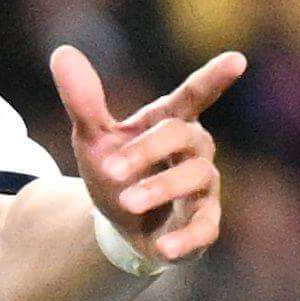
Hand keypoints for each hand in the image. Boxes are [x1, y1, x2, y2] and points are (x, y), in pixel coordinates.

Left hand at [48, 42, 244, 270]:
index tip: (237, 60)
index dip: (213, 79)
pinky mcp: (204, 224)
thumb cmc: (117, 171)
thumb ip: (83, 101)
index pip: (192, 96)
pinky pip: (205, 228)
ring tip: (127, 202)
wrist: (120, 225)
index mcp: (169, 122)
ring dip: (160, 188)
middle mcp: (194, 150)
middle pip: (183, 136)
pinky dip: (186, 238)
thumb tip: (62, 52)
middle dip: (148, 150)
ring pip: (196, 177)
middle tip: (111, 169)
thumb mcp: (93, 137)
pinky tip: (163, 247)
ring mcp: (203, 187)